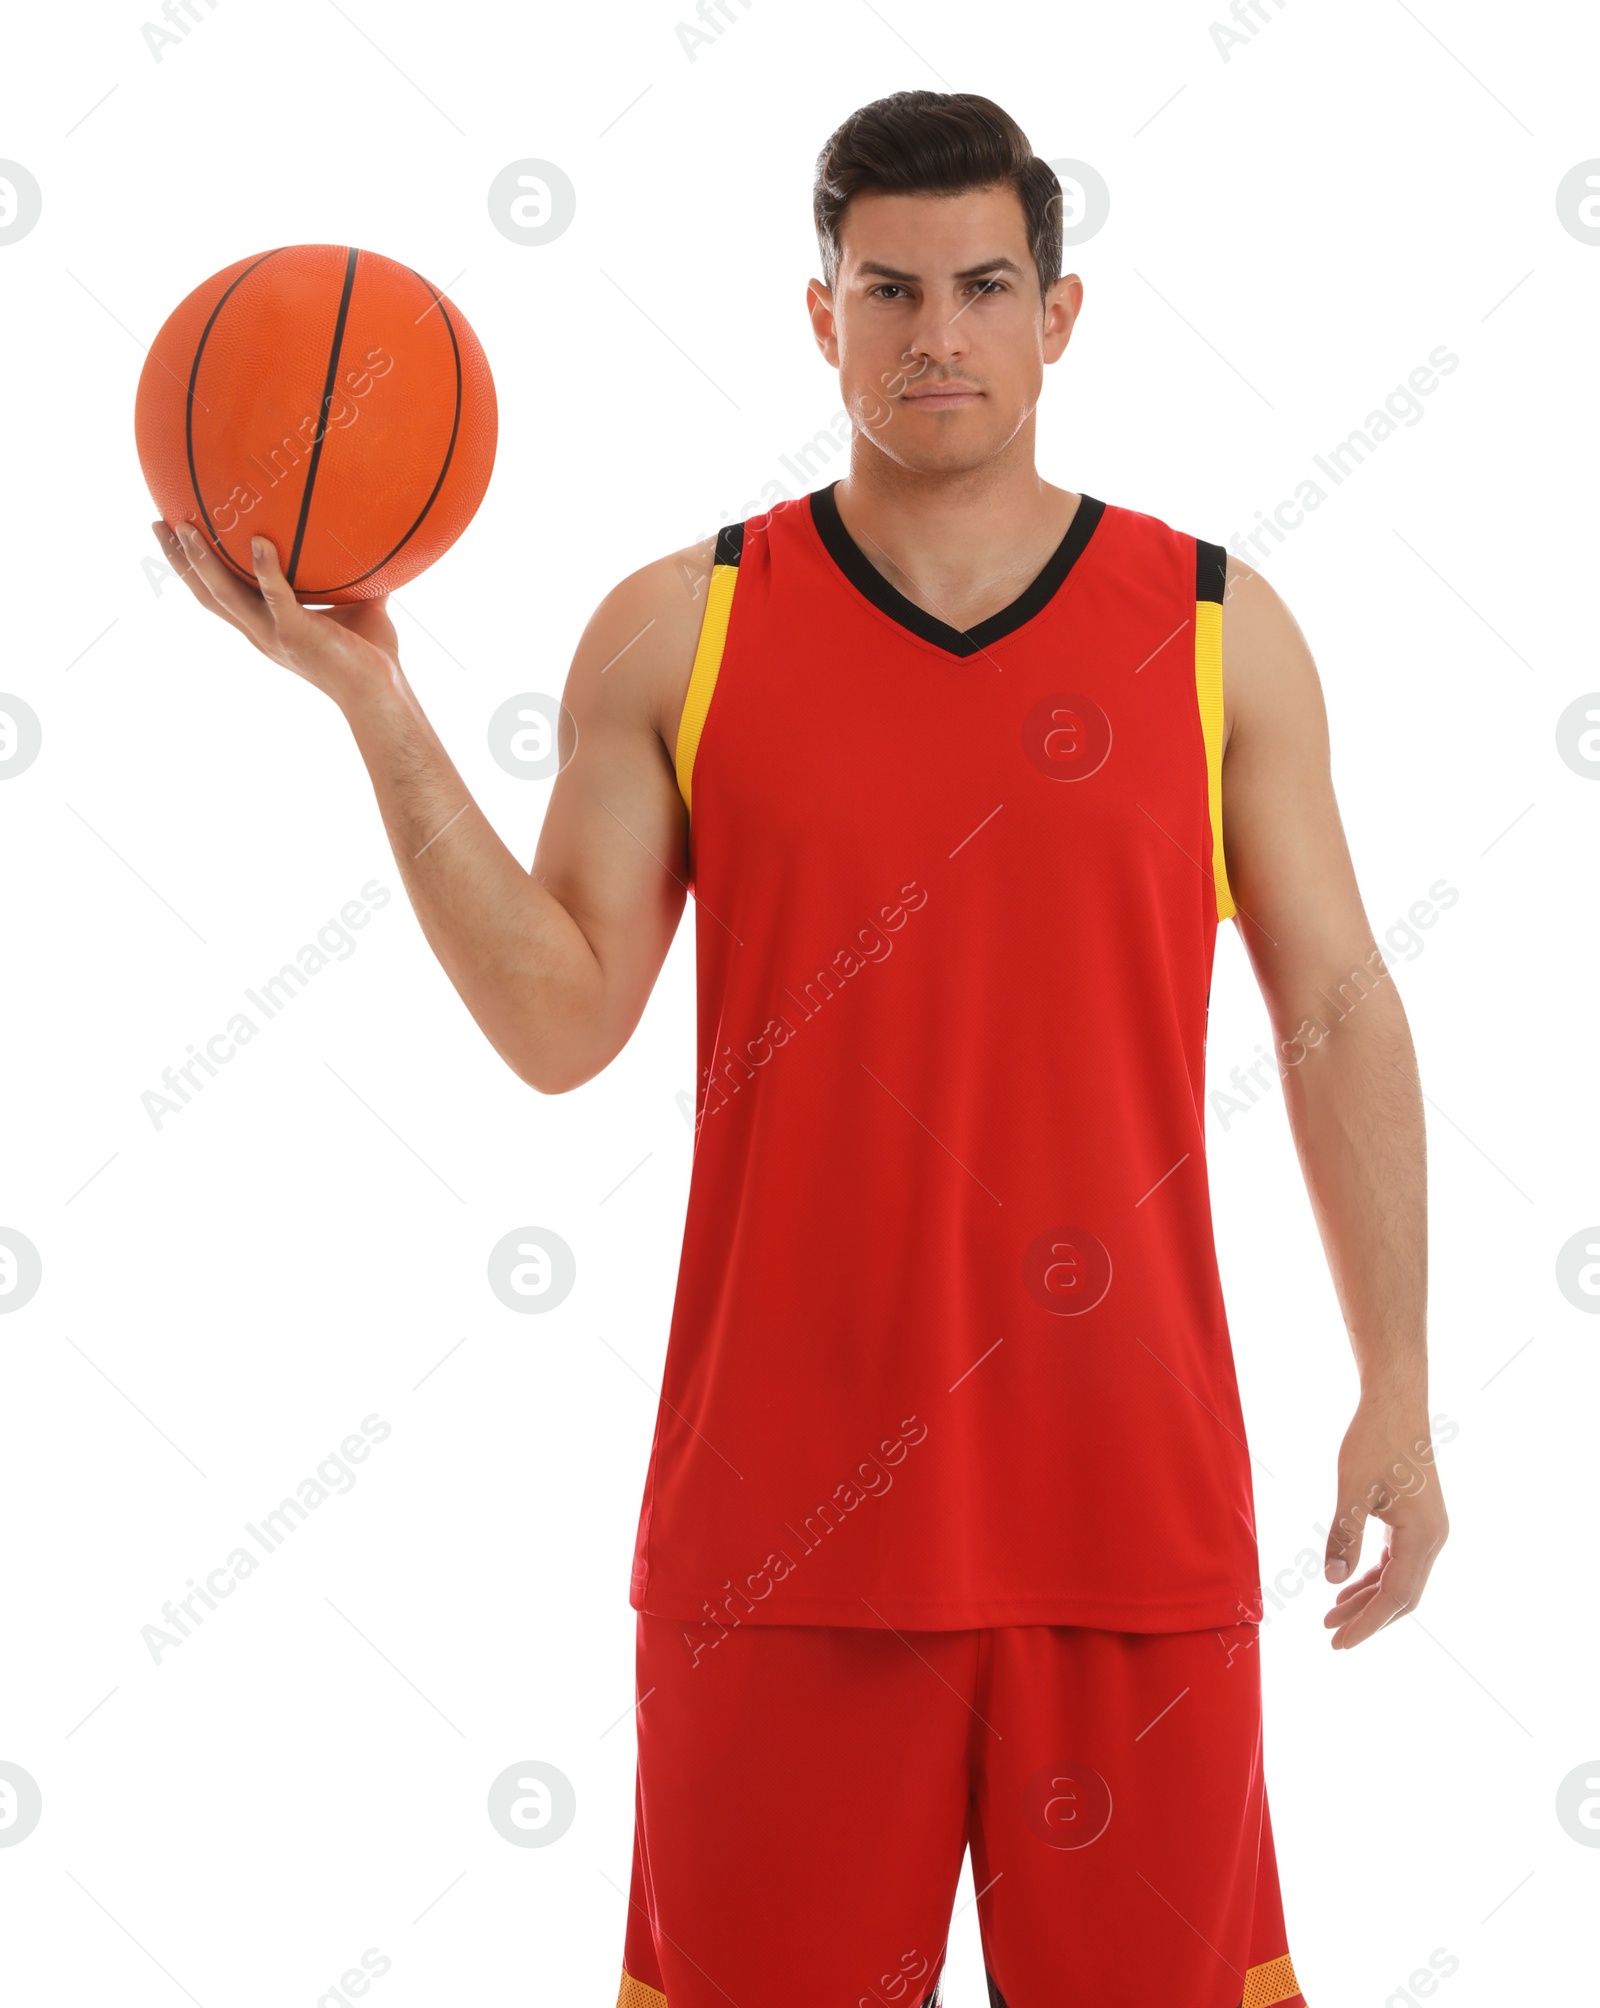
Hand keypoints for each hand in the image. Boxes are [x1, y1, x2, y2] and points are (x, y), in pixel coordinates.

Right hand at [152, 520, 399, 707]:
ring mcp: (275, 635)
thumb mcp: (357, 608)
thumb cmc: (371, 656)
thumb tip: (366, 546)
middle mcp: (261, 633)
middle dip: (179, 561)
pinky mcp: (297, 635)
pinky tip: (260, 543)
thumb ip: (349, 579)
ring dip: (204, 562)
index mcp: (266, 627)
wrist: (381, 692)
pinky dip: (267, 571)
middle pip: (206, 593)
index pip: (219, 595)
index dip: (194, 569)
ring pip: (226, 596)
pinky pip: (276, 598)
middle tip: (159, 524)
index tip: (176, 537)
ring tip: (188, 528)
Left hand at [1322, 1393, 1448, 1649]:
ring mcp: (1428, 1531)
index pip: (1396, 1597)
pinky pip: (1397, 1560)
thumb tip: (1332, 1581)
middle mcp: (1433, 1539)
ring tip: (1332, 1615)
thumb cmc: (1375, 1441)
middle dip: (1367, 1619)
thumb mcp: (1353, 1489)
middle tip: (1331, 1637)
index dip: (1367, 1623)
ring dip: (1368, 1599)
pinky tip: (1348, 1585)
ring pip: (1400, 1579)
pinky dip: (1374, 1576)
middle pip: (1402, 1596)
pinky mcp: (1417, 1520)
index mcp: (1424, 1537)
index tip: (1339, 1643)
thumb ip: (1344, 1536)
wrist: (1396, 1404)